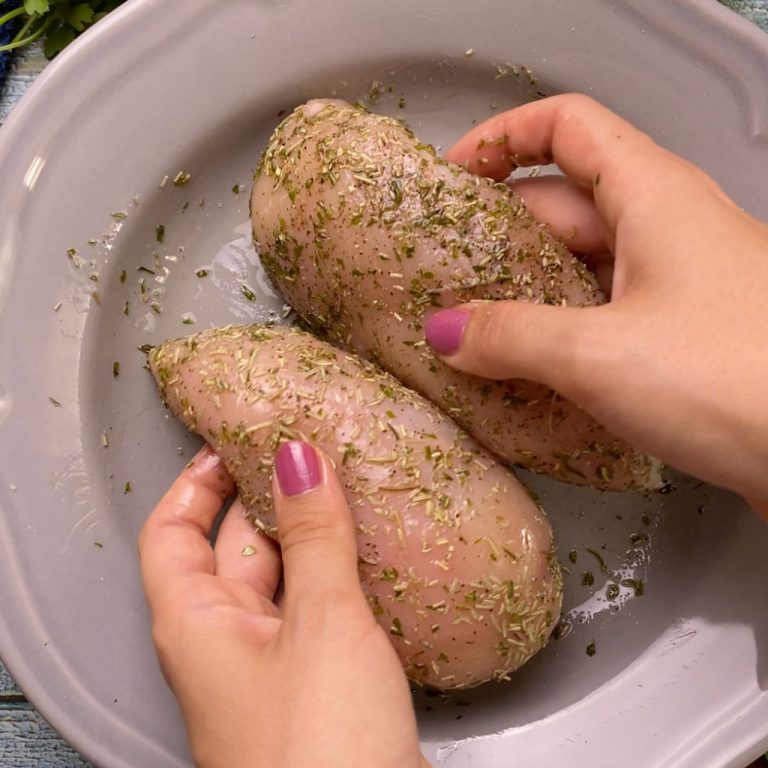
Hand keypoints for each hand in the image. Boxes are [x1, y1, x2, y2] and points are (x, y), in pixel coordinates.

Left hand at [139, 441, 429, 767]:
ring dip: (312, 533)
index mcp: (196, 623)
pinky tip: (375, 551)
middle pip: (235, 545)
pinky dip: (340, 572)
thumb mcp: (322, 623)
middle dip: (270, 496)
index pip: (172, 531)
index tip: (234, 438)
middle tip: (312, 450)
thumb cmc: (318, 755)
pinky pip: (319, 608)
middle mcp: (228, 642)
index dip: (197, 480)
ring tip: (350, 486)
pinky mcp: (318, 681)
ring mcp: (275, 663)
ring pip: (285, 575)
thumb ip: (314, 535)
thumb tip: (301, 459)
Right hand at [425, 93, 767, 514]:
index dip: (502, 137)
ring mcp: (675, 282)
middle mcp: (665, 226)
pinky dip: (556, 331)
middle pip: (562, 201)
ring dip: (522, 290)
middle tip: (443, 273)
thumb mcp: (599, 353)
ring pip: (579, 264)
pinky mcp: (679, 334)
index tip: (452, 175)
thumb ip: (510, 337)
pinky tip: (522, 368)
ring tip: (468, 327)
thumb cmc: (735, 379)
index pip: (566, 125)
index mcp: (652, 193)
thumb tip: (445, 332)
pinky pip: (601, 313)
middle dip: (497, 232)